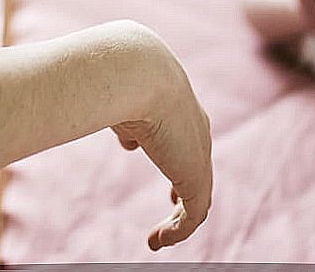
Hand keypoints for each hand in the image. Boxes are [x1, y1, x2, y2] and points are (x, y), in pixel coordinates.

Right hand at [109, 28, 213, 250]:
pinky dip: (176, 231)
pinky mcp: (196, 177)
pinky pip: (193, 215)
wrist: (136, 72)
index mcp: (177, 103)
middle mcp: (195, 128)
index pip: (184, 132)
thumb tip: (127, 140)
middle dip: (185, 183)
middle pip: (196, 161)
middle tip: (171, 201)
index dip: (174, 151)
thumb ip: (122, 117)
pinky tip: (157, 241)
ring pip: (197, 194)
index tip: (158, 161)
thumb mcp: (115, 95)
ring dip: (177, 218)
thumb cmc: (116, 76)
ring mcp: (198, 154)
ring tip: (157, 237)